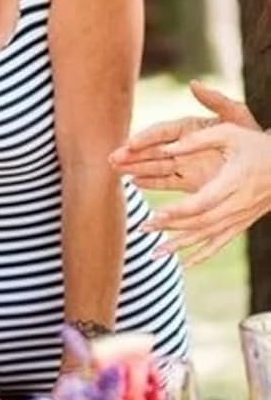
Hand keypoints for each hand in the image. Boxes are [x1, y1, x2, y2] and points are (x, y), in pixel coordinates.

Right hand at [110, 81, 257, 195]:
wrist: (263, 163)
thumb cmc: (250, 136)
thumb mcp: (235, 115)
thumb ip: (215, 100)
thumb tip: (193, 83)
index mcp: (188, 128)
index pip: (161, 132)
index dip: (145, 138)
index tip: (130, 143)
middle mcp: (181, 146)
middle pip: (151, 150)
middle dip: (131, 155)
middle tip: (112, 158)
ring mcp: (183, 164)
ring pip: (153, 166)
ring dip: (134, 168)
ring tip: (116, 170)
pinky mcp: (188, 182)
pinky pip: (165, 183)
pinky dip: (150, 183)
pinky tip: (134, 182)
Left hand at [138, 116, 270, 265]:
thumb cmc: (256, 145)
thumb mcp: (229, 134)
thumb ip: (197, 140)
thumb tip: (165, 149)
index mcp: (234, 181)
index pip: (204, 202)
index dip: (180, 211)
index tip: (155, 215)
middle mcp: (238, 203)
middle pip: (202, 222)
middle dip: (172, 228)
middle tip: (144, 228)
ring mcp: (241, 216)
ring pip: (209, 236)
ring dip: (181, 245)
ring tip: (155, 253)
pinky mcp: (242, 223)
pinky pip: (221, 242)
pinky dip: (202, 255)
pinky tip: (184, 265)